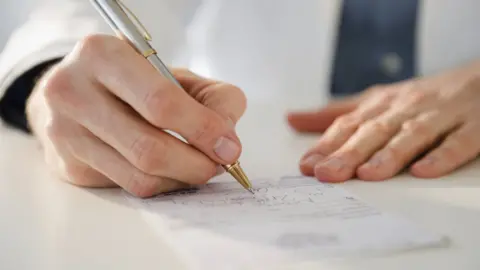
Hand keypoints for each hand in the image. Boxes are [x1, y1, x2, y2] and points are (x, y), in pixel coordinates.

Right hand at [27, 34, 245, 196]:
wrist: (76, 91)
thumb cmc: (134, 81)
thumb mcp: (176, 74)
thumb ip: (214, 97)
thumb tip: (227, 141)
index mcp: (102, 55)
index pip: (160, 102)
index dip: (202, 129)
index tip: (229, 148)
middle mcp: (72, 93)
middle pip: (148, 148)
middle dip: (196, 164)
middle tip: (219, 165)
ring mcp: (65, 133)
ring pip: (139, 176)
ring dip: (182, 178)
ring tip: (199, 166)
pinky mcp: (69, 165)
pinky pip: (128, 187)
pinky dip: (163, 184)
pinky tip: (173, 171)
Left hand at [288, 62, 479, 181]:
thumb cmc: (421, 96)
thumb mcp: (377, 101)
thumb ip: (337, 114)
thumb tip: (291, 118)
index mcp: (382, 104)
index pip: (349, 125)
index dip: (327, 144)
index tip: (306, 165)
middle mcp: (407, 108)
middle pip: (374, 131)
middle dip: (348, 152)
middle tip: (325, 174)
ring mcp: (440, 115)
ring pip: (411, 135)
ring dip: (389, 154)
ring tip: (367, 174)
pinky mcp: (473, 125)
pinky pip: (458, 141)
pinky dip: (442, 155)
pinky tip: (425, 171)